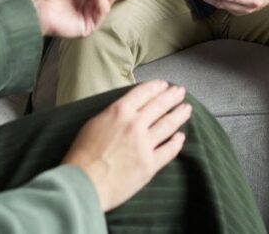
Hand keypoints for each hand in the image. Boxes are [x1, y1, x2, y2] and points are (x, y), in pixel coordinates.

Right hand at [62, 81, 190, 211]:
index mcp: (120, 111)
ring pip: (168, 125)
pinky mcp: (150, 164)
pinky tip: (181, 137)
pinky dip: (177, 143)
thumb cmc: (81, 155)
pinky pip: (169, 150)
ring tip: (187, 109)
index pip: (143, 93)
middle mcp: (135, 124)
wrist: (84, 184)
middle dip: (172, 97)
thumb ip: (112, 115)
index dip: (156, 87)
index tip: (164, 84)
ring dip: (179, 115)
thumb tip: (124, 111)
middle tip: (181, 92)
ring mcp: (145, 144)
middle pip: (159, 105)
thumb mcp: (93, 124)